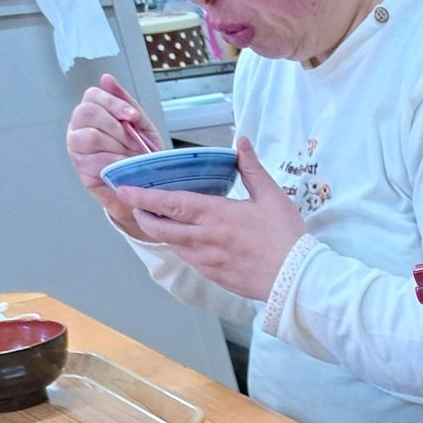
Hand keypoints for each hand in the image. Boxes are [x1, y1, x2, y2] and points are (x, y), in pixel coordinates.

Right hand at [65, 74, 164, 236]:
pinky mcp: (80, 167)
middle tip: (134, 142)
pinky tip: (124, 167)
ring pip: (90, 136)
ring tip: (131, 156)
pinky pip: (94, 160)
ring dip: (116, 146)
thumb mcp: (140, 127)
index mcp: (93, 111)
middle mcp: (79, 125)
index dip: (113, 103)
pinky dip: (114, 163)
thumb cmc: (140, 154)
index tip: (133, 116)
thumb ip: (127, 104)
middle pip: (88, 113)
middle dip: (116, 127)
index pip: (93, 95)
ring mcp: (76, 147)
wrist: (144, 187)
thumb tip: (106, 78)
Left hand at [119, 137, 306, 300]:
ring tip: (161, 221)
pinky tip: (189, 242)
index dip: (143, 196)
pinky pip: (191, 261)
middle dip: (143, 215)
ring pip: (173, 245)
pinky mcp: (216, 277)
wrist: (298, 280)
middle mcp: (204, 239)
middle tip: (136, 205)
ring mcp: (208, 261)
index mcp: (215, 215)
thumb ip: (252, 168)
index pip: (168, 203)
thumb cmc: (287, 238)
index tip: (125, 189)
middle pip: (159, 228)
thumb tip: (241, 142)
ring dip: (162, 232)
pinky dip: (183, 249)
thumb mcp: (272, 197)